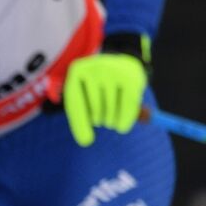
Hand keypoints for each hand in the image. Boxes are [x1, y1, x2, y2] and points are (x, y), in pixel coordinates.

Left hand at [61, 33, 149, 147]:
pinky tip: (122, 128)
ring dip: (111, 121)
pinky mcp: (130, 78)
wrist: (123, 63)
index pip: (75, 102)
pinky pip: (128, 106)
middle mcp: (95, 68)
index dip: (80, 124)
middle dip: (99, 119)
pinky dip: (125, 120)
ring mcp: (113, 71)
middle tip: (101, 119)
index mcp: (77, 70)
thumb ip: (80, 118)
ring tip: (110, 118)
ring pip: (110, 110)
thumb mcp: (83, 96)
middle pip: (95, 108)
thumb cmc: (97, 86)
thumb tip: (85, 142)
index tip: (86, 141)